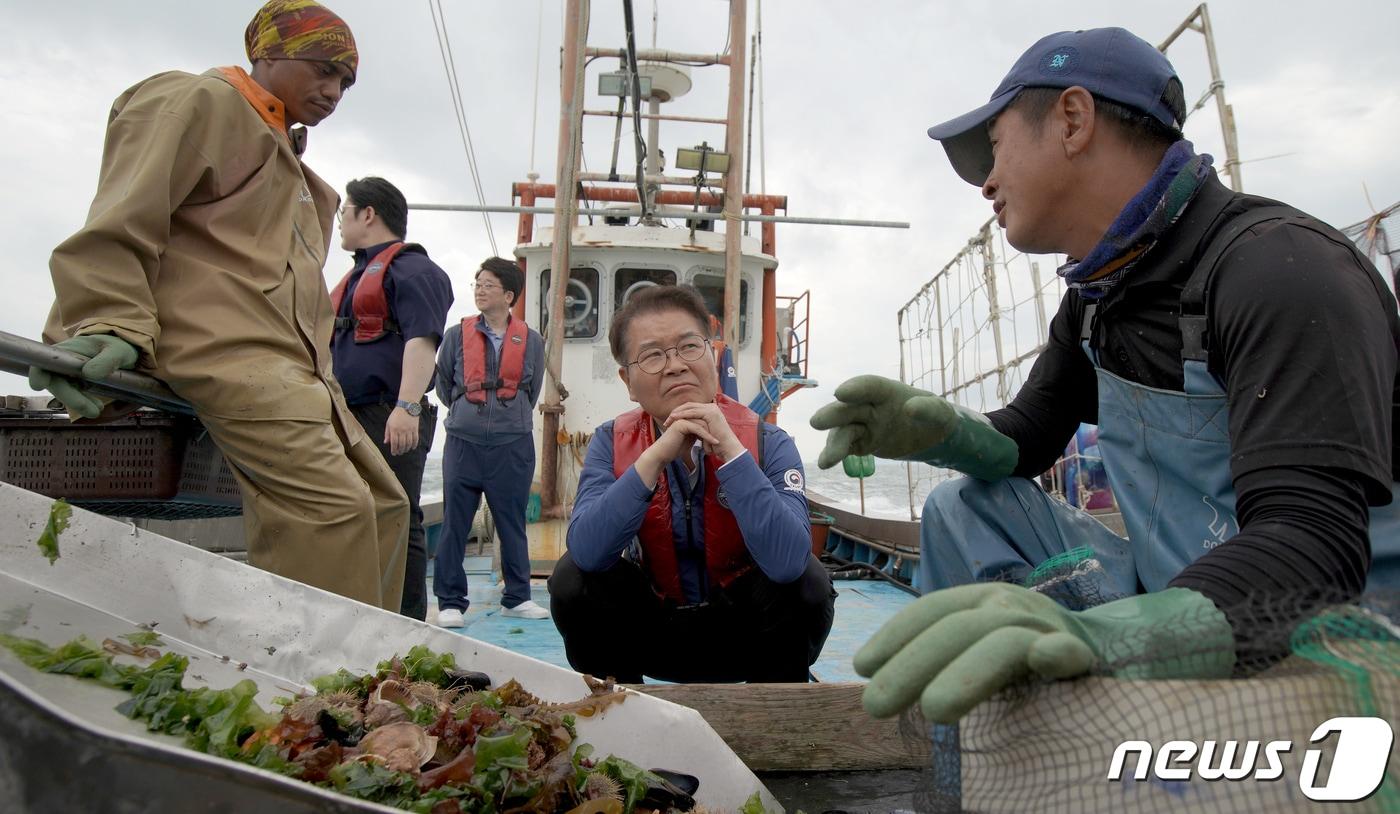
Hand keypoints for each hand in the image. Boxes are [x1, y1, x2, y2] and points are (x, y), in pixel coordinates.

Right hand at [29, 334, 139, 418]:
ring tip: (97, 410)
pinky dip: (84, 402)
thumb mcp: (117, 351)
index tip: (39, 385)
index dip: (38, 374)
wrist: (118, 349)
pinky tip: (97, 407)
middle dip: (72, 398)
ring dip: (79, 403)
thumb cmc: (115, 346)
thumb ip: (106, 361)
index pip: (43, 362)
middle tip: (94, 412)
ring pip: (64, 392)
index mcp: (65, 351)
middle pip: (55, 383)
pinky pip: (74, 394)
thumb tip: (88, 374)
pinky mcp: (72, 382)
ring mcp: (65, 374)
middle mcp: (60, 363)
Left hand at [385, 407, 419, 454]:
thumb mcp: (389, 423)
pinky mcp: (415, 429)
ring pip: (408, 443)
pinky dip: (414, 445)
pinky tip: (412, 447)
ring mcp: (409, 430)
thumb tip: (386, 442)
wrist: (407, 406)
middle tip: (399, 453)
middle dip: (400, 451)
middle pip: (402, 444)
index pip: (394, 443)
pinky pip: (416, 439)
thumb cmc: (396, 415)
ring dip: (406, 449)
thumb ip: (387, 433)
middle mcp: (402, 431)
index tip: (394, 453)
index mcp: (394, 429)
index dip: (394, 450)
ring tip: (405, 450)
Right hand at [634, 417, 716, 489]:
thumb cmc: (674, 449)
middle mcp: (685, 416)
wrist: (663, 453)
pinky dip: (707, 436)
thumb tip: (709, 436)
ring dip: (711, 434)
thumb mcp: (690, 440)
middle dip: (713, 430)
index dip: (712, 429)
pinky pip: (698, 428)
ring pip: (702, 423)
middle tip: (722, 439)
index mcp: (687, 418)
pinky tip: (713, 442)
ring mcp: (683, 418)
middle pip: (704, 420)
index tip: (721, 438)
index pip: (704, 420)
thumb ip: (697, 435)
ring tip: (718, 443)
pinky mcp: (681, 423)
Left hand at [663, 402, 743, 461]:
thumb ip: (697, 426)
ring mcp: (711, 409)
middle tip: (667, 419)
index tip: (670, 420)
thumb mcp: (705, 432)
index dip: (680, 412)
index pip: (691, 407)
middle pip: (689, 405)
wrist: (728, 448)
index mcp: (710, 410)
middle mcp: (711, 407)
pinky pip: (693, 412)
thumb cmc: (717, 444)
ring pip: (690, 407)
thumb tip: (687, 427)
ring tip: (668, 419)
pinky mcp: (710, 413)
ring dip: (677, 413)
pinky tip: (675, 419)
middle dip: (677, 411)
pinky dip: (682, 415)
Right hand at [808, 374, 1016, 479]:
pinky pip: (845, 446)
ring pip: (843, 430)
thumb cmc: (935, 417)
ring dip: (833, 443)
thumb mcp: (940, 413)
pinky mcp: (860, 442)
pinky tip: (825, 463)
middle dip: (833, 415)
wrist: (930, 435)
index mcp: (887, 392)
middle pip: (848, 408)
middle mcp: (870, 406)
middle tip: (816, 422)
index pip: (869, 386)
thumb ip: (927, 409)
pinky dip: (834, 454)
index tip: (841, 393)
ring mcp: (863, 424)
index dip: (855, 388)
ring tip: (826, 461)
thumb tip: (910, 409)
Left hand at [855, 583, 1233, 723]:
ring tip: (933, 710)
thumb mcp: (991, 653)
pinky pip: (1072, 652)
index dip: (897, 634)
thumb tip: (881, 684)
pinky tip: (1042, 661)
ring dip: (967, 672)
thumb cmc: (1044, 661)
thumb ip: (950, 661)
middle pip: (959, 627)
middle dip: (913, 662)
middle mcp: (1016, 607)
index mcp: (987, 604)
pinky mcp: (1093, 658)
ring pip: (1004, 641)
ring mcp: (1055, 628)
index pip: (935, 609)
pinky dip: (1056, 653)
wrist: (1134, 651)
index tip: (862, 666)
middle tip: (875, 703)